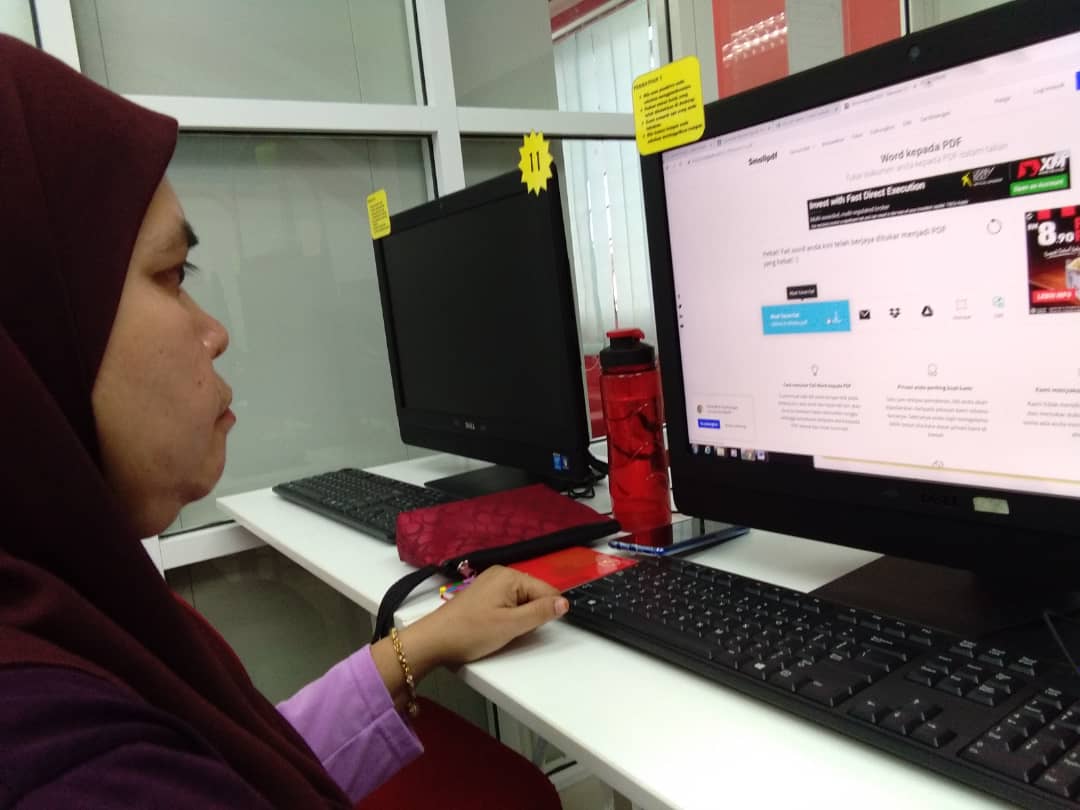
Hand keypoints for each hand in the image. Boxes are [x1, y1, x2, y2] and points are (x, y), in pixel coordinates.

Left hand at [409, 566, 568, 668]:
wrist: (433, 640)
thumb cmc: (471, 632)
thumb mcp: (511, 625)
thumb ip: (540, 613)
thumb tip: (564, 603)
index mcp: (510, 576)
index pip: (547, 591)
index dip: (547, 612)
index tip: (534, 629)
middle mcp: (501, 573)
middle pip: (534, 594)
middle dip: (531, 615)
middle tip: (513, 631)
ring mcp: (490, 582)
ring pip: (521, 600)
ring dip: (519, 617)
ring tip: (501, 630)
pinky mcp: (482, 594)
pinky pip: (507, 602)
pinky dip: (507, 616)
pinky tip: (495, 627)